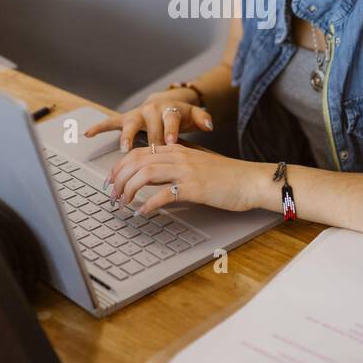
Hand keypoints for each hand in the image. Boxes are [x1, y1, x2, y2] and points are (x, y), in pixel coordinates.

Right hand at [84, 90, 212, 150]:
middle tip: (149, 152)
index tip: (170, 141)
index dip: (170, 131)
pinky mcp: (125, 119)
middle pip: (149, 126)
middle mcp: (151, 111)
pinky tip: (88, 134)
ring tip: (123, 147)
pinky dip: (99, 127)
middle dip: (149, 139)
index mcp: (168, 111)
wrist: (167, 103)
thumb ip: (203, 119)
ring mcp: (137, 115)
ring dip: (126, 136)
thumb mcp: (195, 116)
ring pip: (129, 124)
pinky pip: (110, 123)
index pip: (170, 121)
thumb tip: (209, 125)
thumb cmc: (181, 115)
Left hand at [106, 143, 259, 214]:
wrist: (251, 180)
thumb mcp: (198, 163)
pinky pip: (163, 195)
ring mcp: (186, 171)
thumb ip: (176, 165)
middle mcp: (179, 156)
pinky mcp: (193, 188)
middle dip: (119, 178)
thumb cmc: (227, 176)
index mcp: (178, 149)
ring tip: (123, 203)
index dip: (120, 165)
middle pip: (136, 161)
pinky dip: (148, 205)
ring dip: (128, 190)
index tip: (111, 179)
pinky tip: (142, 212)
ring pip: (144, 174)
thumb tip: (155, 174)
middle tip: (111, 194)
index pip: (139, 152)